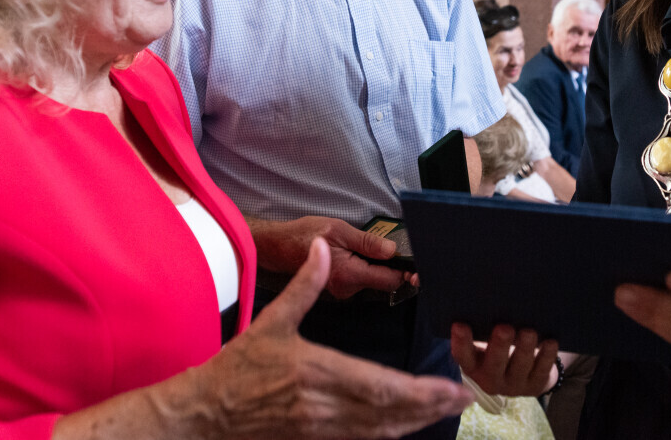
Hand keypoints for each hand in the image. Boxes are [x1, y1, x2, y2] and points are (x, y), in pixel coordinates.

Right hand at [185, 239, 472, 438]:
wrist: (206, 411)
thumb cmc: (239, 366)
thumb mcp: (272, 321)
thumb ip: (305, 286)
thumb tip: (322, 250)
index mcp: (318, 371)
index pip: (381, 385)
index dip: (420, 391)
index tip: (450, 385)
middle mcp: (325, 404)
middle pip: (389, 411)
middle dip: (430, 407)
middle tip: (463, 397)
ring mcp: (321, 427)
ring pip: (380, 429)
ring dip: (416, 421)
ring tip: (446, 409)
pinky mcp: (315, 438)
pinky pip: (362, 438)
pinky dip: (389, 432)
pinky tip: (406, 423)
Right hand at [250, 215, 413, 299]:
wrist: (278, 247)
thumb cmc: (304, 235)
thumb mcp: (339, 229)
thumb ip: (367, 242)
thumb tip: (392, 250)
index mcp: (349, 275)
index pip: (389, 280)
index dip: (406, 272)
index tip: (417, 264)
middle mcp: (347, 289)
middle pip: (383, 281)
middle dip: (392, 266)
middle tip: (395, 247)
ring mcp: (343, 291)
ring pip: (373, 280)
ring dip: (377, 265)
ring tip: (369, 246)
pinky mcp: (340, 288)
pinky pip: (362, 279)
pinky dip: (366, 267)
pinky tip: (358, 254)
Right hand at [451, 323, 557, 397]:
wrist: (521, 373)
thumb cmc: (497, 347)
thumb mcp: (486, 342)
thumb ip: (482, 327)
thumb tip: (487, 295)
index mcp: (473, 365)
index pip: (463, 356)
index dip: (460, 342)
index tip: (459, 324)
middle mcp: (490, 379)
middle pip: (494, 365)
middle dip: (500, 346)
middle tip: (504, 327)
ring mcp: (513, 385)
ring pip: (519, 368)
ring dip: (525, 349)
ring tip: (529, 331)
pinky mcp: (534, 386)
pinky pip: (541, 371)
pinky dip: (546, 356)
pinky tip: (550, 342)